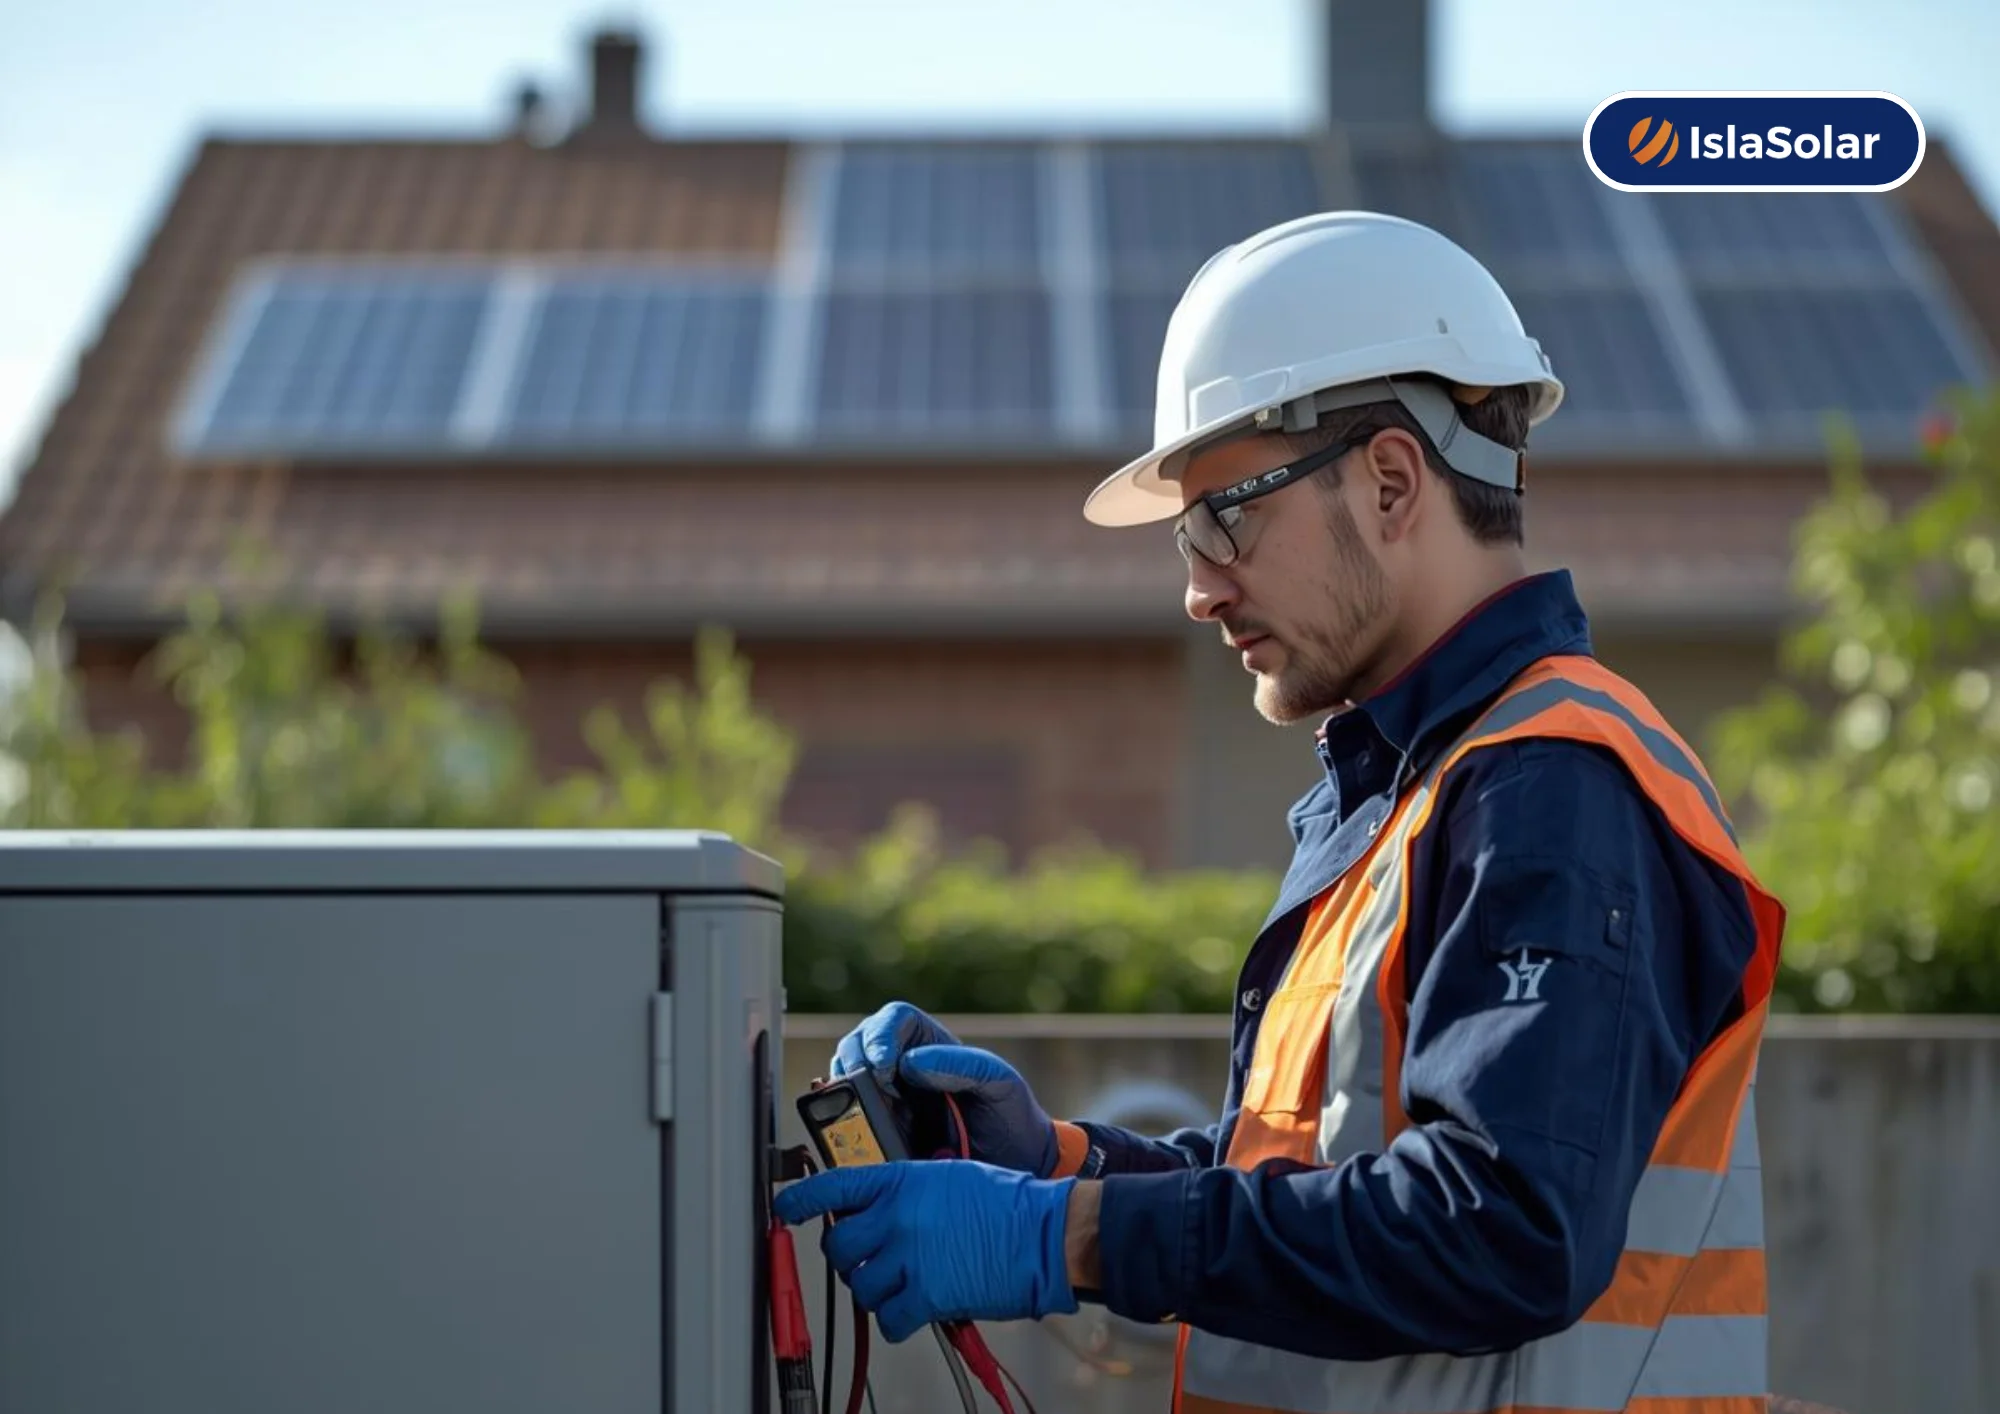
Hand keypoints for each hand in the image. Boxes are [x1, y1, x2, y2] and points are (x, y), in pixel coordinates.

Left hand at [773, 1160, 1078, 1342]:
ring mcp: (910, 1258)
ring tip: (903, 1282)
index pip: (833, 1188)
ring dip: (876, 1289)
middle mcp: (898, 1217)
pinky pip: (888, 1318)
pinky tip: (914, 1307)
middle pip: (839, 1247)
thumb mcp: (947, 1177)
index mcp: (901, 1181)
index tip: (786, 1209)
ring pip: (860, 1286)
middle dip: (848, 1257)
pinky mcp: (927, 1296)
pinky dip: (896, 1319)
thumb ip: (904, 1191)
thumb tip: (872, 1210)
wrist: (1043, 1234)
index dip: (801, 1201)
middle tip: (870, 1258)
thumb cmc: (1004, 1203)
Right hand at [832, 1002, 1059, 1175]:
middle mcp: (904, 1066)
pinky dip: (847, 1127)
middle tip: (867, 1091)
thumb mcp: (999, 1084)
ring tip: (865, 1117)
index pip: (895, 1019)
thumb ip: (964, 1065)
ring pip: (846, 1081)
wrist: (1016, 1169)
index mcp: (932, 1043)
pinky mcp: (881, 1134)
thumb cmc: (1012, 1117)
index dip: (881, 1035)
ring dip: (845, 1094)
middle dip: (853, 1062)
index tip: (883, 1064)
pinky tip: (864, 1141)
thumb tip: (911, 1061)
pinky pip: (849, 1123)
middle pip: (859, 1044)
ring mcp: (889, 1100)